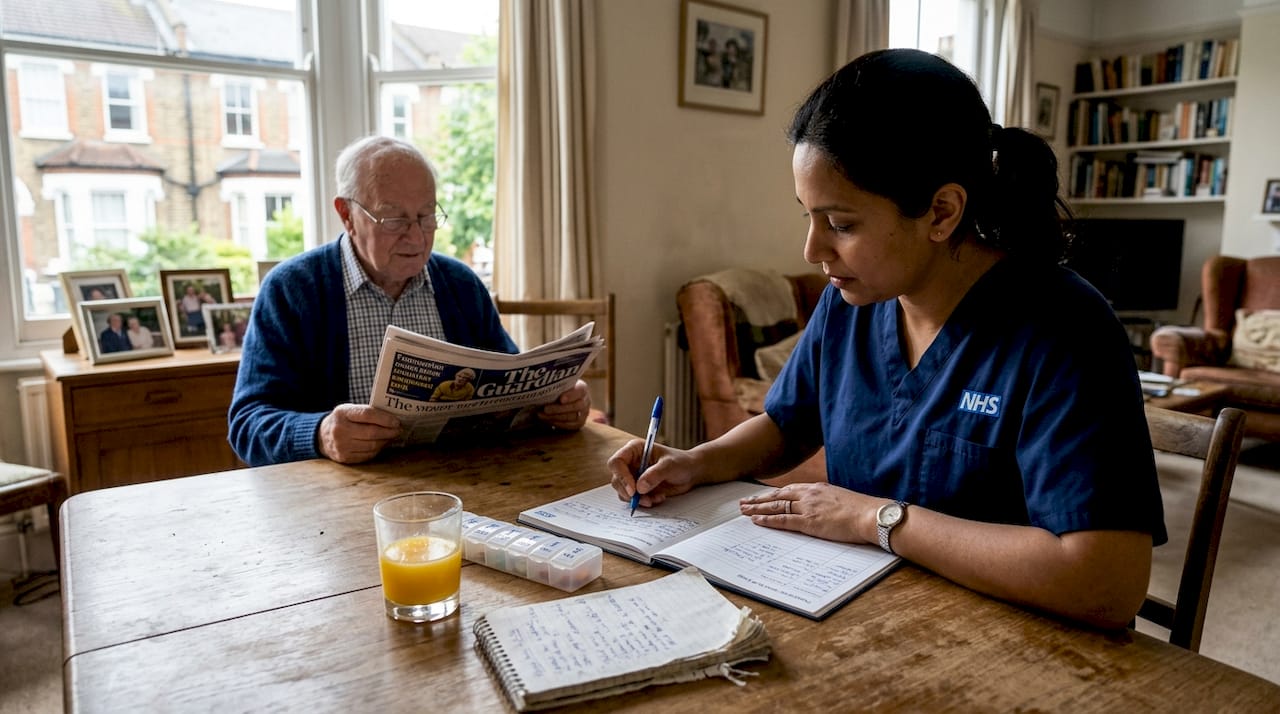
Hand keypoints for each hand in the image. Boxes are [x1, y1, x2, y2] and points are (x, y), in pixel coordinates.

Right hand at [317, 404, 401, 463]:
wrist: (321, 437)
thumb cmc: (342, 420)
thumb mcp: (349, 410)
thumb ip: (367, 412)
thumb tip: (392, 419)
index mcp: (342, 413)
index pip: (367, 414)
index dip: (385, 418)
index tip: (396, 421)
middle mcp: (340, 430)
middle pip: (372, 432)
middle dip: (389, 432)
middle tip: (398, 430)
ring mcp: (341, 446)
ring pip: (372, 445)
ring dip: (385, 441)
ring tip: (391, 436)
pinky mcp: (345, 458)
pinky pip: (368, 455)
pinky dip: (378, 450)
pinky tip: (381, 444)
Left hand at [537, 379, 590, 430]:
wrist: (563, 399)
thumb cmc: (559, 390)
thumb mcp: (560, 385)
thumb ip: (556, 386)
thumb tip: (544, 387)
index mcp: (582, 388)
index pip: (580, 391)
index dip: (571, 395)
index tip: (561, 399)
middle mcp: (586, 401)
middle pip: (576, 406)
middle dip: (559, 408)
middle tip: (545, 409)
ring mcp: (584, 413)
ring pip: (571, 417)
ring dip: (555, 417)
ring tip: (541, 415)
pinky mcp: (579, 423)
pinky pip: (569, 425)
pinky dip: (557, 423)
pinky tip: (547, 420)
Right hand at [606, 440, 706, 508]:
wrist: (690, 472)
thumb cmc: (681, 462)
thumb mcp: (670, 465)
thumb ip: (655, 475)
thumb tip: (639, 488)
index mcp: (634, 450)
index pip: (617, 462)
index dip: (622, 476)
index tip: (633, 490)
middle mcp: (630, 463)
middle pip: (617, 479)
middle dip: (628, 492)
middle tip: (644, 499)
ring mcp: (633, 476)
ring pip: (623, 492)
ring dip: (637, 499)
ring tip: (654, 499)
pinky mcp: (638, 488)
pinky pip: (633, 499)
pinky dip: (643, 502)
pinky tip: (658, 498)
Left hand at [738, 482, 877, 543]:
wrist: (871, 515)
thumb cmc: (862, 510)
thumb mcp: (841, 499)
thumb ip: (828, 502)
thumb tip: (823, 509)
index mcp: (817, 488)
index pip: (789, 490)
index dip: (773, 494)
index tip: (761, 497)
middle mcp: (809, 494)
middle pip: (777, 496)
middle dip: (759, 500)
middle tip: (744, 502)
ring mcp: (808, 507)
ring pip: (776, 506)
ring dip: (758, 509)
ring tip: (744, 511)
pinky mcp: (809, 522)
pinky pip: (783, 520)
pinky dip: (768, 520)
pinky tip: (757, 521)